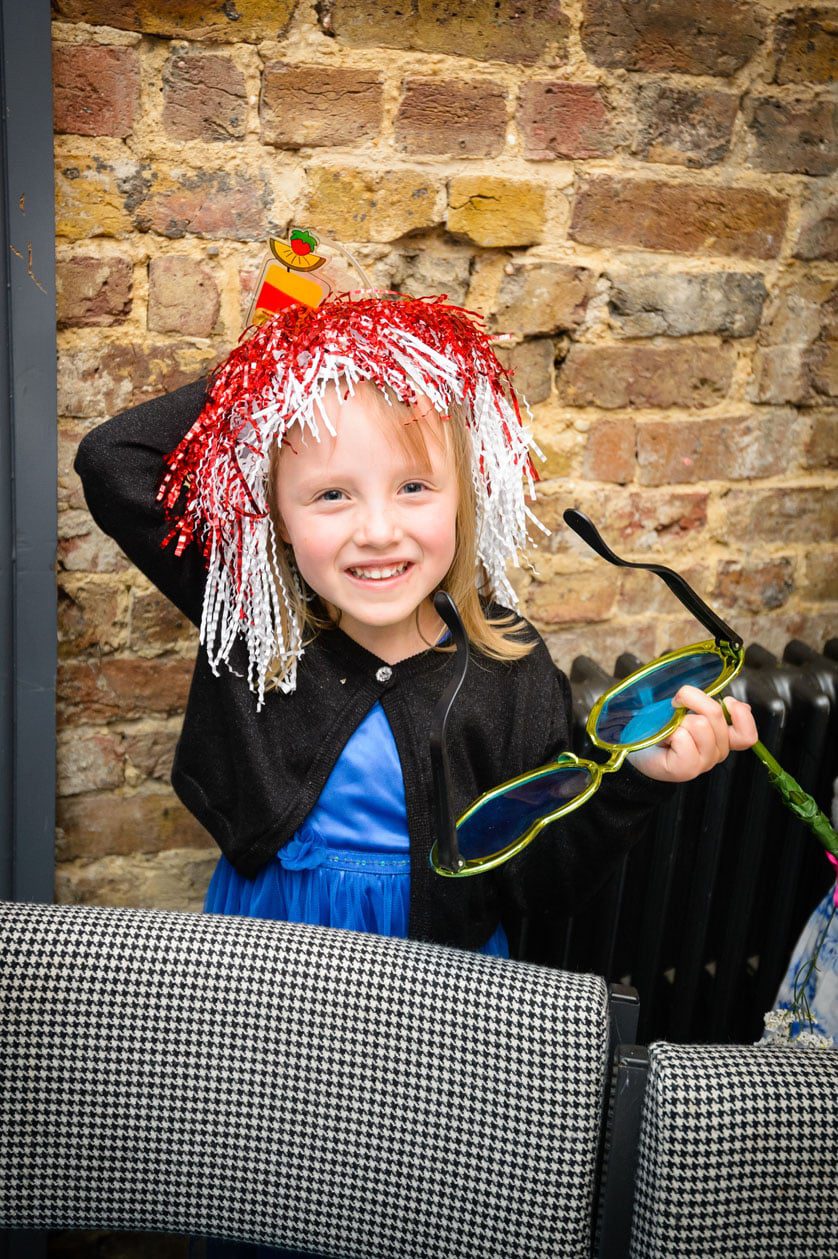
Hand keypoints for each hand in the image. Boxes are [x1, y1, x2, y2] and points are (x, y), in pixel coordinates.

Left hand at [627, 685, 757, 782]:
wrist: (638, 749)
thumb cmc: (663, 728)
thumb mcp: (689, 711)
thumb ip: (712, 708)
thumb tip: (738, 705)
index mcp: (723, 739)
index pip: (747, 735)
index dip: (741, 715)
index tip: (726, 701)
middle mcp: (717, 753)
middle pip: (715, 715)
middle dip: (692, 700)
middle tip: (676, 703)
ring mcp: (703, 763)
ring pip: (699, 724)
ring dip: (679, 720)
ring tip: (670, 728)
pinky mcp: (687, 769)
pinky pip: (683, 737)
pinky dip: (669, 732)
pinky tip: (664, 739)